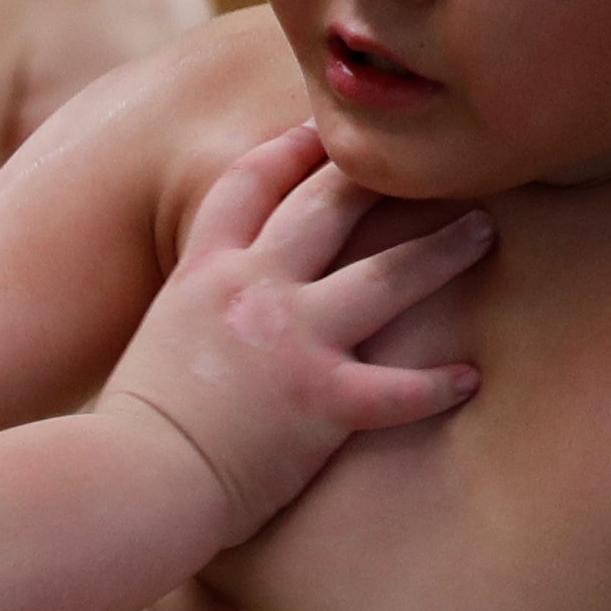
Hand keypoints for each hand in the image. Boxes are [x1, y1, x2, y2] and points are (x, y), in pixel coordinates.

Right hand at [92, 127, 491, 546]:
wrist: (130, 480)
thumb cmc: (126, 435)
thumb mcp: (151, 347)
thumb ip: (189, 321)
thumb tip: (204, 329)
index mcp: (203, 274)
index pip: (248, 185)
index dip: (289, 150)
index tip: (323, 130)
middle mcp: (252, 289)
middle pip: (329, 206)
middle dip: (381, 179)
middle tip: (430, 165)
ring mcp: (292, 340)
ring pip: (388, 276)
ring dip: (442, 250)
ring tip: (483, 232)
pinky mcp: (322, 400)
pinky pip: (399, 388)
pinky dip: (438, 385)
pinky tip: (469, 379)